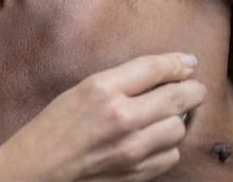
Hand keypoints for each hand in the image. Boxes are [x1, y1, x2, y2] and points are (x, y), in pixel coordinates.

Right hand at [0, 52, 205, 181]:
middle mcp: (122, 117)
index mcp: (102, 89)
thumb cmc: (53, 126)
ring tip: (164, 116)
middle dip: (193, 90)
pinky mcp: (138, 172)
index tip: (189, 62)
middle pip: (178, 97)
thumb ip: (119, 82)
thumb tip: (162, 73)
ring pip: (179, 128)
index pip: (154, 68)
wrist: (38, 168)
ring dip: (176, 120)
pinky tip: (152, 140)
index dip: (178, 62)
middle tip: (193, 88)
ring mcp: (133, 148)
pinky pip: (171, 155)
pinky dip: (167, 145)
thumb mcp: (79, 91)